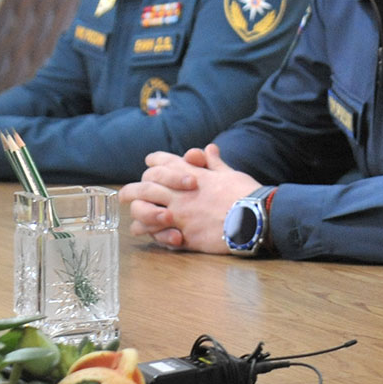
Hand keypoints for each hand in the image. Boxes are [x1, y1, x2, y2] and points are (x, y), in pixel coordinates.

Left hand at [117, 144, 259, 253]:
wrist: (255, 217)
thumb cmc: (246, 194)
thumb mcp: (230, 173)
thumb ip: (214, 163)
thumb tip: (209, 149)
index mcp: (191, 173)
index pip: (160, 162)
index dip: (153, 164)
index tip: (150, 167)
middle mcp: (179, 192)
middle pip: (143, 186)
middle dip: (132, 190)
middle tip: (126, 195)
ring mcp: (179, 213)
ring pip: (142, 209)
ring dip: (137, 213)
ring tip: (138, 219)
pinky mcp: (183, 234)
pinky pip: (155, 234)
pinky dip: (150, 233)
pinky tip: (151, 234)